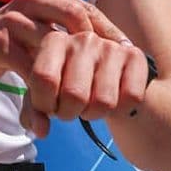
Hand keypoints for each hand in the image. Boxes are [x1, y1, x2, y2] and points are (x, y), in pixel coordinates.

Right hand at [0, 0, 121, 88]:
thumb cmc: (14, 45)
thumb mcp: (44, 36)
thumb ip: (72, 39)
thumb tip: (115, 56)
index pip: (87, 9)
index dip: (109, 31)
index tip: (128, 53)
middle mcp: (32, 1)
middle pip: (76, 16)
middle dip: (96, 45)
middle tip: (109, 71)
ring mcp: (15, 20)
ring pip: (54, 43)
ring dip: (72, 70)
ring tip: (86, 90)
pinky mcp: (1, 43)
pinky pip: (31, 67)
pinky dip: (47, 88)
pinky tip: (56, 102)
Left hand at [12, 16, 149, 133]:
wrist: (104, 72)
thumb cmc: (67, 83)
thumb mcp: (44, 93)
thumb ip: (34, 112)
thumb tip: (42, 131)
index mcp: (54, 40)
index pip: (44, 79)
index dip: (45, 104)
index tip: (49, 106)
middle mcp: (83, 39)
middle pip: (74, 94)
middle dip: (70, 113)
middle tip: (71, 109)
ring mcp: (111, 47)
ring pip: (103, 101)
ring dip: (94, 114)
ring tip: (90, 104)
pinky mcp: (135, 56)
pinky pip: (131, 98)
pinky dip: (120, 110)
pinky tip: (113, 99)